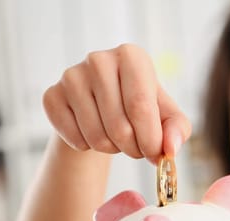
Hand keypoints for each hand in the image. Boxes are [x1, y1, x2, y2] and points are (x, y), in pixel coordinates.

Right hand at [43, 44, 191, 162]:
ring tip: (117, 138)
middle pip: (119, 126)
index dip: (150, 139)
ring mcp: (71, 76)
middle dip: (133, 148)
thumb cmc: (141, 108)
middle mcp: (99, 59)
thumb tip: (170, 148)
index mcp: (132, 56)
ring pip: (96, 136)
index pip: (140, 106)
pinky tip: (93, 133)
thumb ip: (178, 129)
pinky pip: (74, 138)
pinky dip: (88, 147)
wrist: (102, 106)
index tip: (154, 154)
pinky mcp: (52, 96)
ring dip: (112, 149)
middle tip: (136, 148)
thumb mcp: (167, 116)